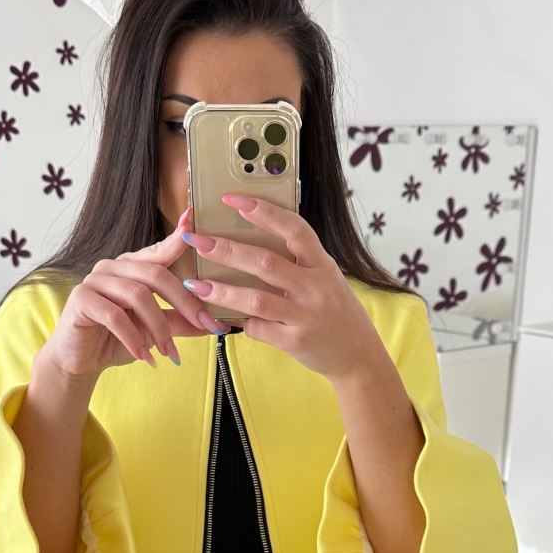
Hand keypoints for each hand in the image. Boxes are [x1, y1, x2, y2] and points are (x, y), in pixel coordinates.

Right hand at [43, 209, 218, 378]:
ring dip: (159, 327)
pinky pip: (114, 315)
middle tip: (203, 325)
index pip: (158, 251)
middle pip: (155, 274)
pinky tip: (144, 356)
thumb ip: (180, 323)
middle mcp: (113, 267)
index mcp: (132, 267)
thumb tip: (216, 325)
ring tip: (168, 351)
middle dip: (183, 302)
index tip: (193, 221)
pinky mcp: (81, 298)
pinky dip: (134, 338)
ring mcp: (95, 280)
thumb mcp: (154, 331)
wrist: (81, 361)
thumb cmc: (115, 340)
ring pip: (137, 296)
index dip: (176, 238)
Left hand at [182, 195, 382, 382]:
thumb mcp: (324, 277)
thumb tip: (253, 236)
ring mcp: (305, 316)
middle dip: (227, 250)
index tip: (233, 199)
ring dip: (221, 291)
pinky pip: (259, 329)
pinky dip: (240, 322)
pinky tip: (225, 318)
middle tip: (197, 240)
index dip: (263, 211)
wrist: (357, 353)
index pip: (293, 229)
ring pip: (256, 299)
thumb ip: (297, 260)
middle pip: (266, 262)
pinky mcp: (295, 341)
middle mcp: (315, 287)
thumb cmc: (334, 309)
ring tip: (196, 284)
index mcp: (322, 264)